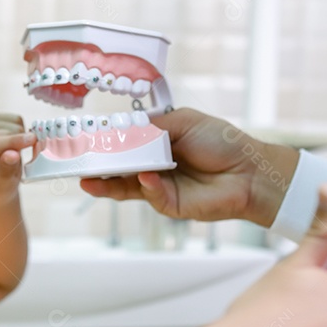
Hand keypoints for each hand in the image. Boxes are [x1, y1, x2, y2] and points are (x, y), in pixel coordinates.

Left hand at [0, 113, 33, 204]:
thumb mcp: (3, 186)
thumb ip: (6, 171)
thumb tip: (12, 154)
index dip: (12, 142)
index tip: (33, 140)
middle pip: (3, 133)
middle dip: (18, 145)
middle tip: (20, 161)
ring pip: (11, 124)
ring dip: (20, 139)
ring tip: (13, 155)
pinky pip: (14, 119)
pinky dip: (21, 131)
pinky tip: (13, 144)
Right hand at [78, 108, 298, 226]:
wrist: (250, 171)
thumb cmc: (222, 143)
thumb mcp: (184, 122)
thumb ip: (154, 126)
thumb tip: (126, 130)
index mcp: (156, 144)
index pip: (124, 144)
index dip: (105, 142)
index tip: (85, 138)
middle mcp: (153, 166)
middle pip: (117, 168)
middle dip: (97, 165)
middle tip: (76, 161)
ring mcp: (158, 187)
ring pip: (125, 186)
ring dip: (106, 182)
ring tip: (87, 179)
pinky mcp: (168, 204)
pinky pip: (150, 194)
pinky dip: (146, 185)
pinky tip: (145, 176)